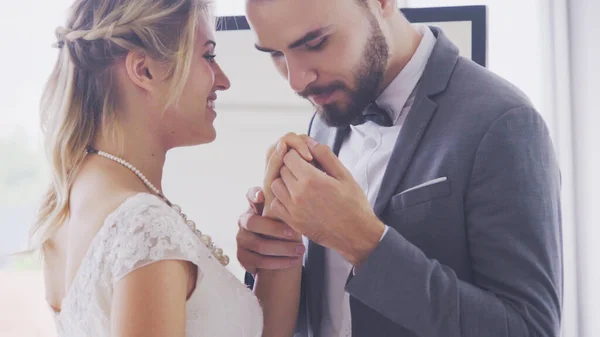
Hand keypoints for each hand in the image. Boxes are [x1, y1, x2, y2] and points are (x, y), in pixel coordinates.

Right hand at [236, 187, 304, 274]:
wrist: (272, 251)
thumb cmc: (279, 227)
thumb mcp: (280, 216)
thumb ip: (284, 205)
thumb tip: (298, 193)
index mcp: (252, 207)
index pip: (250, 196)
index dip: (254, 195)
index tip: (261, 196)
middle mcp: (243, 222)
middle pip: (253, 223)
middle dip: (275, 229)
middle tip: (293, 234)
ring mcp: (241, 240)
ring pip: (259, 245)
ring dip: (283, 249)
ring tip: (300, 250)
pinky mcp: (243, 257)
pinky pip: (260, 262)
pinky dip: (279, 262)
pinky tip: (293, 261)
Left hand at [268, 138, 385, 265]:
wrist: (356, 235)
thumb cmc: (354, 204)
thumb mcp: (345, 175)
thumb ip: (325, 156)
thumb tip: (309, 142)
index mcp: (312, 179)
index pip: (290, 156)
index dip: (298, 154)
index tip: (308, 159)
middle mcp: (298, 194)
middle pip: (282, 169)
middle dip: (292, 166)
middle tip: (306, 171)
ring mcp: (293, 209)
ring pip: (275, 185)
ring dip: (285, 182)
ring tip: (300, 184)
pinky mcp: (292, 222)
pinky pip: (276, 204)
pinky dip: (282, 198)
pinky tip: (296, 199)